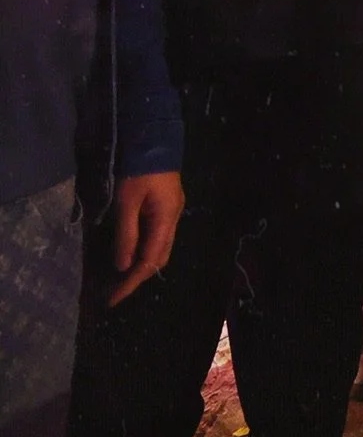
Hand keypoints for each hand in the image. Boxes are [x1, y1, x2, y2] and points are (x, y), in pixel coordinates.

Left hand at [108, 170, 183, 305]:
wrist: (154, 138)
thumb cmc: (138, 169)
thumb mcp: (127, 202)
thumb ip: (126, 235)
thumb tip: (122, 267)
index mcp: (166, 219)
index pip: (149, 261)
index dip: (131, 282)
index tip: (114, 298)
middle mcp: (174, 218)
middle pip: (160, 257)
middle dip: (139, 276)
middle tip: (116, 289)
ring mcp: (173, 211)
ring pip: (161, 247)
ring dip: (143, 263)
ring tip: (122, 275)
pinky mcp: (168, 204)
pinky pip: (159, 235)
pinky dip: (145, 248)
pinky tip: (132, 250)